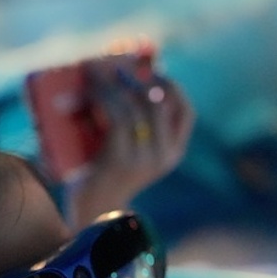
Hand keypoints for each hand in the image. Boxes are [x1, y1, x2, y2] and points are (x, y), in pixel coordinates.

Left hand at [62, 53, 193, 229]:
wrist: (89, 211)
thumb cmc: (106, 175)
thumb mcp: (131, 151)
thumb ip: (138, 126)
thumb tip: (128, 79)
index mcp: (173, 154)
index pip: (187, 113)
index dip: (173, 88)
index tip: (155, 72)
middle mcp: (164, 156)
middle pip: (159, 103)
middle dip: (138, 79)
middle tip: (117, 66)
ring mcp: (144, 158)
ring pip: (136, 106)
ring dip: (116, 83)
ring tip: (97, 73)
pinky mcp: (120, 157)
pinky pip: (117, 116)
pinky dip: (104, 97)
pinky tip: (92, 90)